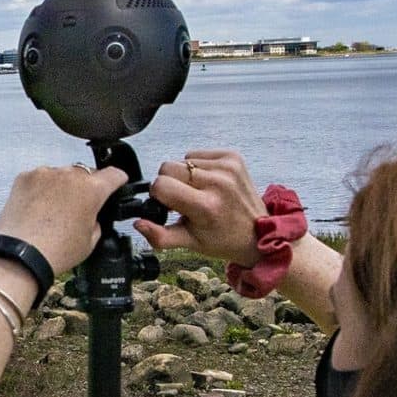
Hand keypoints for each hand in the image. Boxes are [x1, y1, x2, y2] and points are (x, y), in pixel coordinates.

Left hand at [0, 164, 128, 278]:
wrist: (20, 255)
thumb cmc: (54, 250)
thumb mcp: (91, 241)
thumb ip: (97, 220)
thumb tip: (92, 215)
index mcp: (91, 189)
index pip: (114, 174)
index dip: (118, 180)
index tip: (116, 182)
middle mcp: (69, 175)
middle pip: (86, 174)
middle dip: (86, 188)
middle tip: (78, 209)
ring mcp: (45, 174)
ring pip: (61, 175)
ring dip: (62, 187)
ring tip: (54, 212)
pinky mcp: (25, 178)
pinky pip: (40, 178)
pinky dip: (41, 189)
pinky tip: (39, 209)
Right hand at [135, 149, 265, 266]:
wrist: (258, 233)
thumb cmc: (222, 239)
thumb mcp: (189, 243)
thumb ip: (159, 236)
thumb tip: (138, 223)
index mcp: (205, 206)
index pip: (161, 185)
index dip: (159, 196)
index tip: (169, 206)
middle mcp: (218, 183)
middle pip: (168, 167)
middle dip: (170, 183)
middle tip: (184, 200)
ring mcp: (227, 167)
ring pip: (182, 159)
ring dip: (186, 175)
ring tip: (200, 192)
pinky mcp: (233, 157)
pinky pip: (198, 153)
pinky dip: (198, 167)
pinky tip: (209, 183)